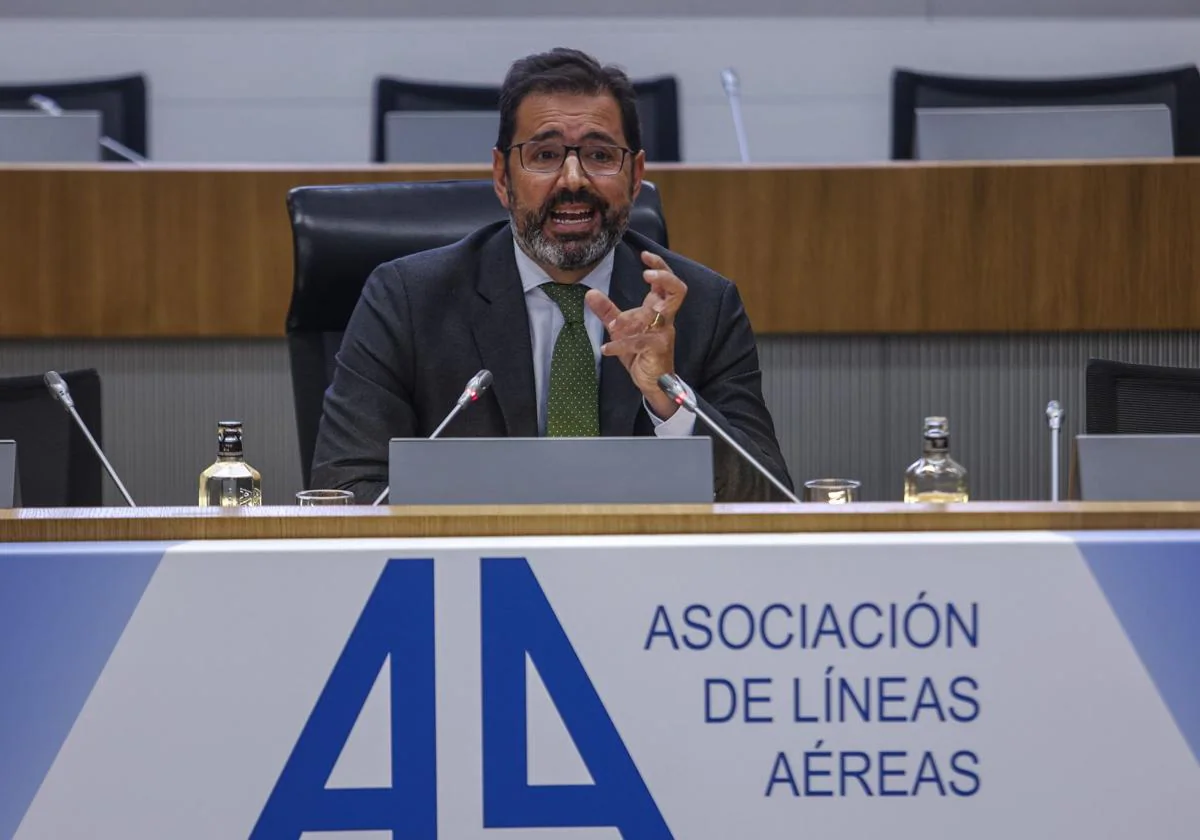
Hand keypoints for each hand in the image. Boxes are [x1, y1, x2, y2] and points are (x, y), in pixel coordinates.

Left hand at [585, 251, 687, 419]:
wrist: (652, 382)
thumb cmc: (640, 353)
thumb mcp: (620, 328)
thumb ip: (607, 311)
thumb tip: (589, 293)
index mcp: (658, 308)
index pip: (666, 281)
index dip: (659, 266)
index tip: (645, 255)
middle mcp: (665, 317)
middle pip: (678, 291)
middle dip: (665, 278)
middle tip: (647, 274)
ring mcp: (664, 333)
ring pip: (661, 316)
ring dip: (639, 315)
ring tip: (617, 322)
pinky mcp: (658, 349)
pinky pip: (640, 342)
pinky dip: (621, 345)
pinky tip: (606, 348)